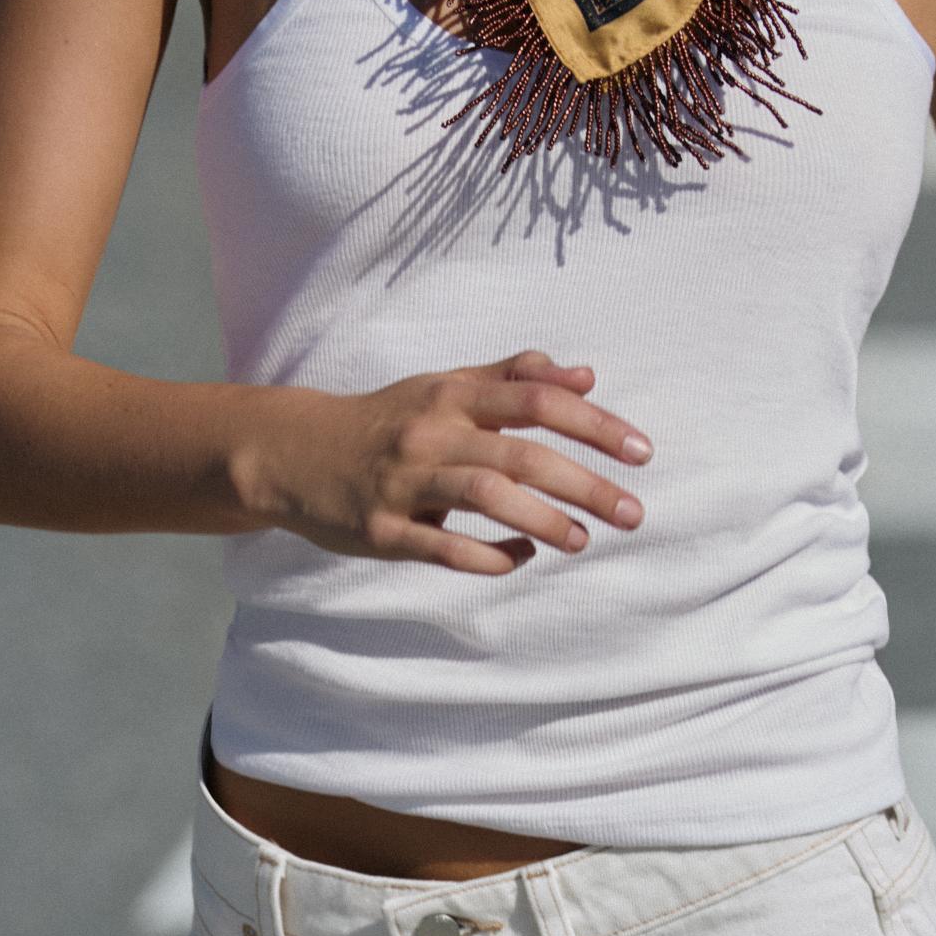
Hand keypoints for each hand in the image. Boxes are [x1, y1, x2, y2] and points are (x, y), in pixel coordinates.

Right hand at [242, 349, 652, 574]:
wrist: (293, 452)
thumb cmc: (386, 419)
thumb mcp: (444, 386)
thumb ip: (514, 377)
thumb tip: (586, 376)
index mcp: (452, 394)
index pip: (536, 400)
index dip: (595, 424)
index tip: (642, 451)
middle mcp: (430, 433)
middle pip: (521, 453)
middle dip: (585, 484)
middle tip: (632, 512)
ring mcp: (404, 482)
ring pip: (486, 497)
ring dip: (543, 521)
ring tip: (583, 540)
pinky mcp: (381, 529)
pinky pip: (443, 546)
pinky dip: (489, 556)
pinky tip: (522, 558)